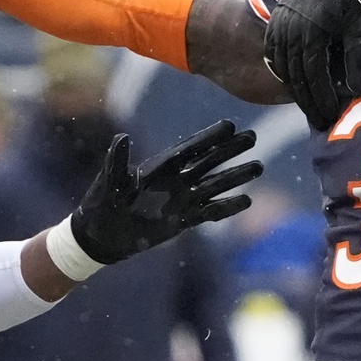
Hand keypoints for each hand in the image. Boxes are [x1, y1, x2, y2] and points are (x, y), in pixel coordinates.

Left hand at [67, 120, 261, 264]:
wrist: (102, 234)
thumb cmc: (102, 203)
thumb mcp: (108, 181)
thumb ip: (117, 161)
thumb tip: (122, 138)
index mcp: (158, 166)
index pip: (188, 149)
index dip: (208, 137)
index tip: (229, 126)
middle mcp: (175, 180)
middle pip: (208, 162)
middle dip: (229, 151)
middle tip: (252, 138)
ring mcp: (182, 199)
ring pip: (213, 185)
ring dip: (235, 177)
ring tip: (258, 167)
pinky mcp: (184, 219)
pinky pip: (209, 213)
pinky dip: (227, 207)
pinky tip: (246, 200)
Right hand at [263, 0, 360, 133]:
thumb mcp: (360, 25)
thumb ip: (357, 57)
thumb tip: (355, 90)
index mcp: (312, 32)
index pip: (314, 77)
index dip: (322, 100)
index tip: (330, 119)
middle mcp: (291, 30)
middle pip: (296, 77)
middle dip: (308, 102)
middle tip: (320, 121)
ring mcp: (279, 25)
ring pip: (284, 67)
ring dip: (295, 89)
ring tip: (309, 107)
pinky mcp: (275, 20)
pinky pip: (274, 54)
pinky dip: (283, 71)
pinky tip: (294, 83)